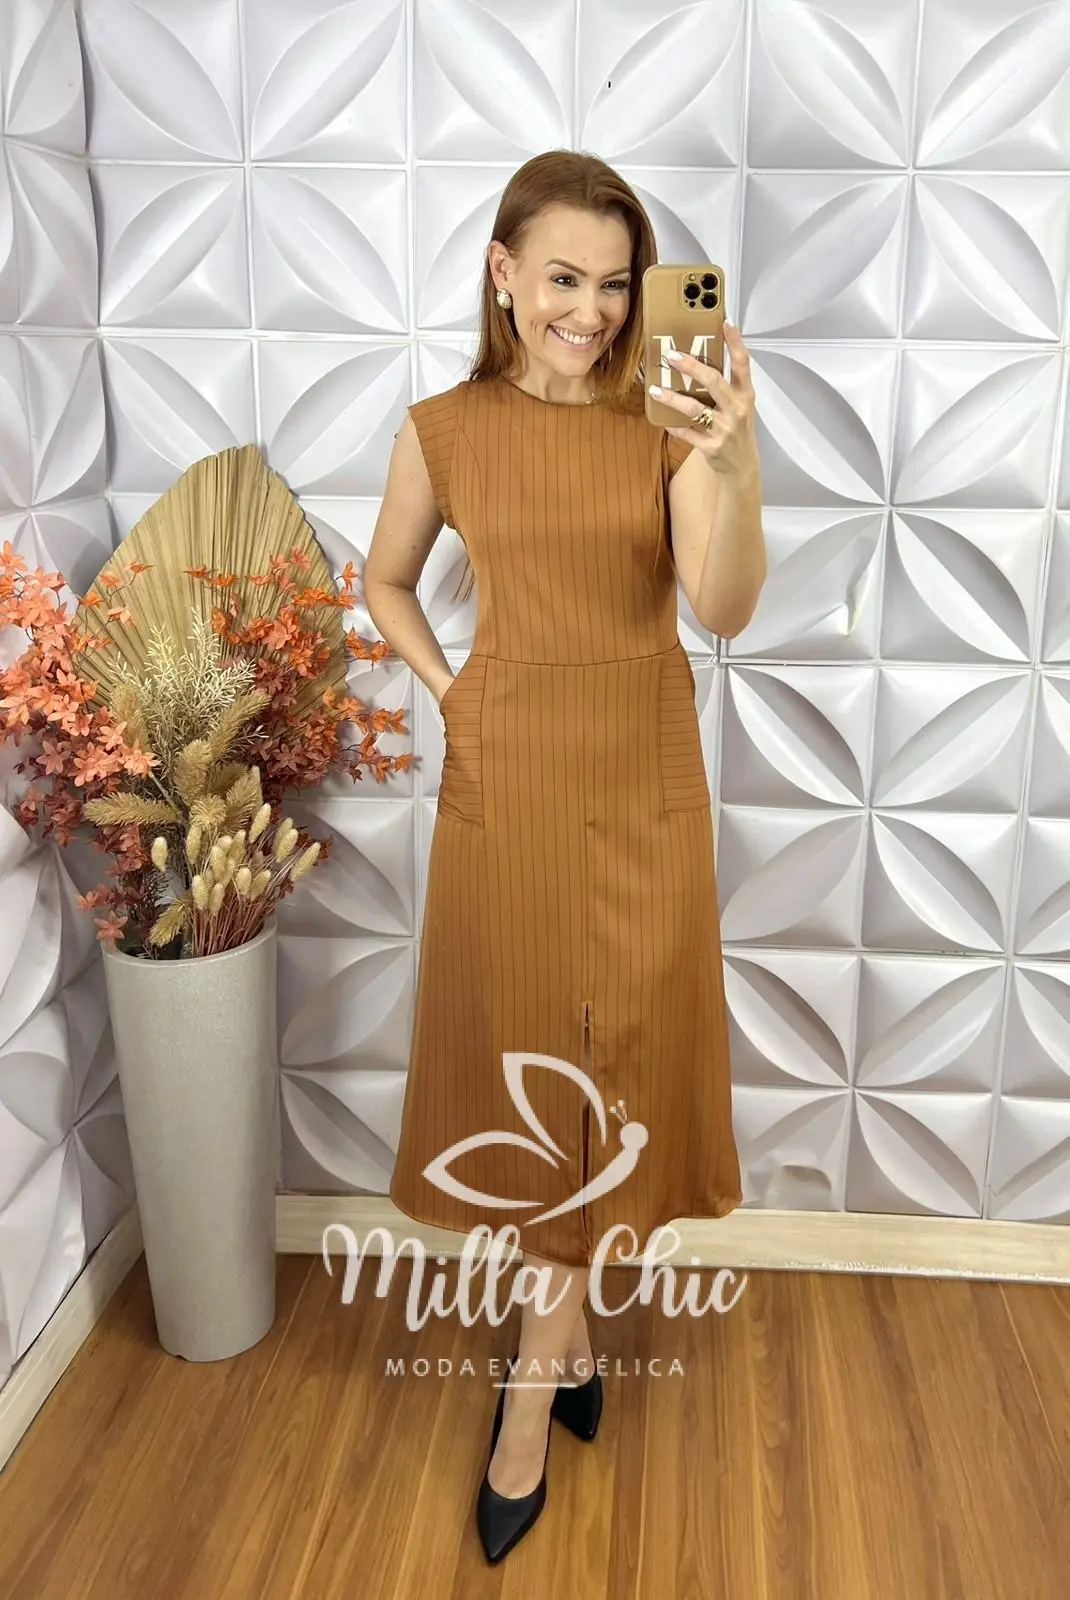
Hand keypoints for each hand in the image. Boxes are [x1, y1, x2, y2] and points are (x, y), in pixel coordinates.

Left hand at [650, 322, 758, 479]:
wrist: (742, 467)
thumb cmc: (737, 431)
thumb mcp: (739, 406)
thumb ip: (725, 386)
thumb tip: (698, 362)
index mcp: (745, 395)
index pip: (743, 363)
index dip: (735, 342)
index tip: (725, 323)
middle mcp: (737, 410)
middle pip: (714, 382)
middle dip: (692, 366)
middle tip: (672, 355)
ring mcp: (724, 429)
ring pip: (695, 409)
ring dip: (673, 398)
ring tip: (656, 389)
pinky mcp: (712, 447)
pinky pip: (687, 433)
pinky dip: (673, 426)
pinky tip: (663, 420)